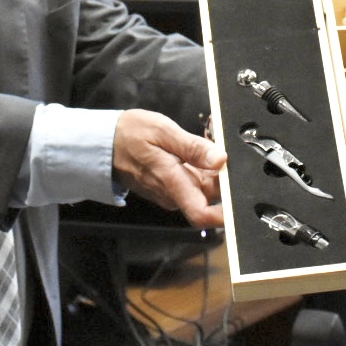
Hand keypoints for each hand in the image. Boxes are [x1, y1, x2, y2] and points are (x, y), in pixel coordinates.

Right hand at [113, 109, 226, 227]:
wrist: (104, 142)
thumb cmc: (129, 134)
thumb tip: (221, 160)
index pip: (202, 214)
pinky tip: (200, 150)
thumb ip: (193, 147)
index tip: (241, 198)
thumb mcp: (163, 131)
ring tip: (210, 144)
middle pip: (210, 198)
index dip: (225, 213)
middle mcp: (172, 194)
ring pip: (203, 188)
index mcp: (171, 182)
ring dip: (214, 171)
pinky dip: (203, 168)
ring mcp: (171, 191)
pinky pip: (194, 182)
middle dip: (224, 179)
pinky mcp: (170, 186)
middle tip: (227, 153)